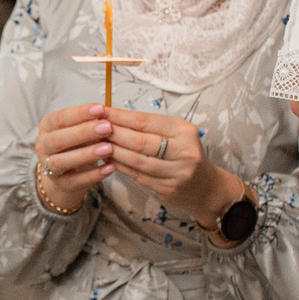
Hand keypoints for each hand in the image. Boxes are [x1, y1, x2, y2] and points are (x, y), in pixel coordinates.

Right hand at [31, 102, 114, 208]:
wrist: (66, 172)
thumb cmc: (75, 144)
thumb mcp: (79, 129)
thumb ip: (90, 123)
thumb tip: (107, 116)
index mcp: (47, 127)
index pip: (60, 118)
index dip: (80, 113)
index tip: (101, 109)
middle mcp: (43, 146)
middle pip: (58, 139)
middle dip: (83, 132)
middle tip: (107, 127)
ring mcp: (48, 167)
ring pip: (62, 161)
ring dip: (86, 154)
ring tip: (108, 149)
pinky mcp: (60, 184)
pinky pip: (75, 181)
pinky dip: (93, 175)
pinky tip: (109, 168)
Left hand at [103, 106, 241, 224]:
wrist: (205, 187)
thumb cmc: (184, 154)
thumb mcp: (176, 135)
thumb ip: (149, 127)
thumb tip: (112, 117)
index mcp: (184, 130)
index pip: (146, 121)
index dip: (121, 117)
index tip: (101, 111)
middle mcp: (184, 151)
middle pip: (140, 141)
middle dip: (113, 134)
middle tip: (93, 129)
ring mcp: (177, 172)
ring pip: (137, 160)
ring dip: (113, 153)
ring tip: (97, 145)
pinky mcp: (169, 189)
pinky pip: (139, 176)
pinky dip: (121, 167)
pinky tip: (108, 161)